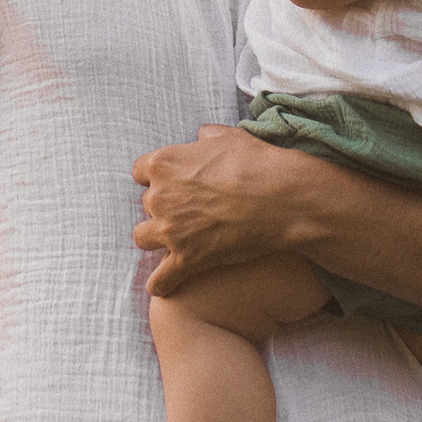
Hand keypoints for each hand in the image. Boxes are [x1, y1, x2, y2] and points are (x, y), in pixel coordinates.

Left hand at [132, 124, 314, 295]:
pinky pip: (160, 279)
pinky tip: (164, 286)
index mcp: (163, 163)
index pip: (140, 171)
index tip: (173, 183)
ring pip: (142, 238)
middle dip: (163, 208)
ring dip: (156, 239)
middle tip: (189, 211)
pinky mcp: (187, 258)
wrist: (282, 198)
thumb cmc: (257, 163)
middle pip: (145, 205)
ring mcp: (170, 230)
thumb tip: (201, 135)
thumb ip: (206, 136)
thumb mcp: (230, 136)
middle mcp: (159, 196)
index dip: (157, 178)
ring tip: (175, 241)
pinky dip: (161, 284)